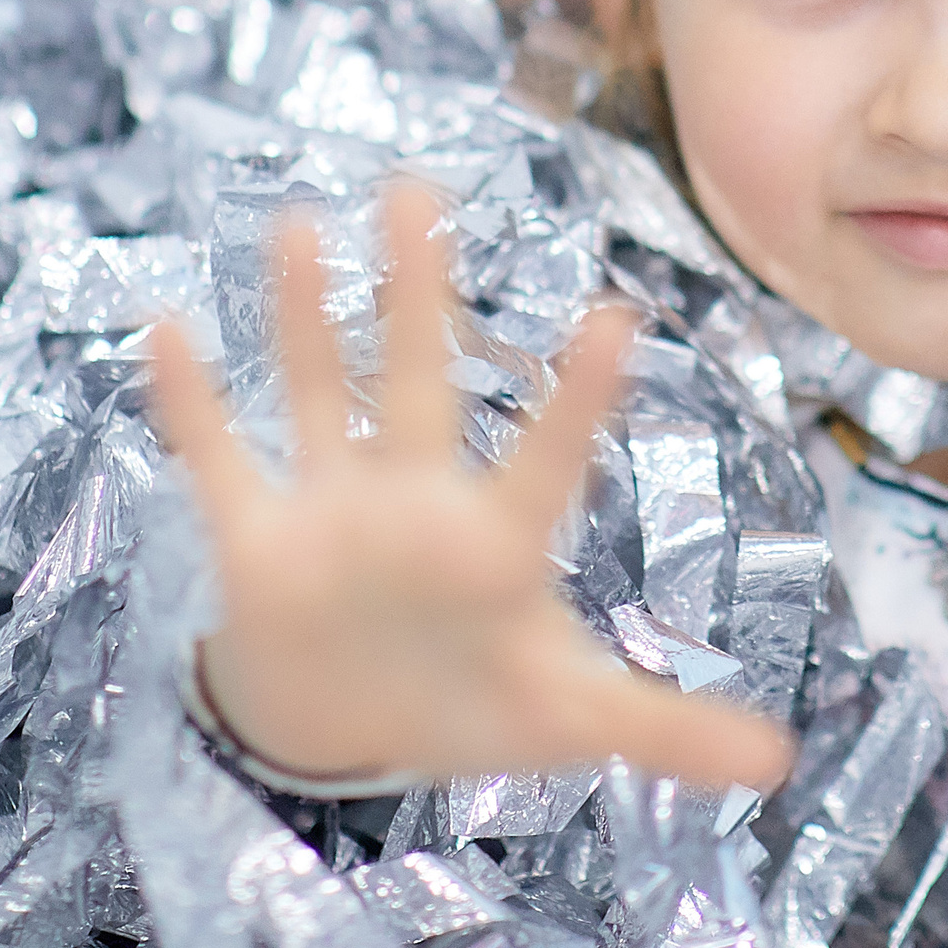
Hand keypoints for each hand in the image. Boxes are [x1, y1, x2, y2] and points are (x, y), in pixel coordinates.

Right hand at [147, 179, 793, 795]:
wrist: (347, 727)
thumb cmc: (470, 703)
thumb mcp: (568, 721)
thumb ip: (665, 728)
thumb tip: (780, 759)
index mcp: (498, 538)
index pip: (548, 457)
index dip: (579, 398)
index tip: (618, 314)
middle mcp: (417, 499)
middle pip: (418, 381)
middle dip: (416, 293)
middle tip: (418, 189)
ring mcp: (334, 509)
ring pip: (318, 395)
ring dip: (302, 318)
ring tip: (297, 224)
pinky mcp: (258, 540)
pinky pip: (218, 459)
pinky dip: (191, 402)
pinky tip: (167, 325)